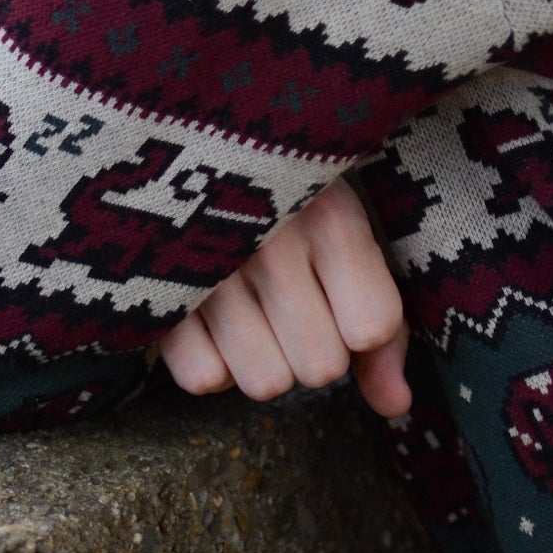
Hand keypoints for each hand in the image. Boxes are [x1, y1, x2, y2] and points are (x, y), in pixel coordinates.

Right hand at [157, 177, 411, 418]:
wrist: (196, 145)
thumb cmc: (288, 199)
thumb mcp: (347, 237)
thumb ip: (384, 327)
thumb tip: (395, 406)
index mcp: (330, 218)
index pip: (372, 329)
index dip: (361, 326)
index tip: (340, 291)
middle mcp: (271, 244)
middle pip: (321, 367)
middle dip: (313, 346)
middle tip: (292, 301)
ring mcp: (207, 270)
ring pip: (266, 383)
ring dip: (263, 358)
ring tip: (250, 309)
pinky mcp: (157, 294)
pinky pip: (203, 379)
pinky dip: (211, 361)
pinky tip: (212, 318)